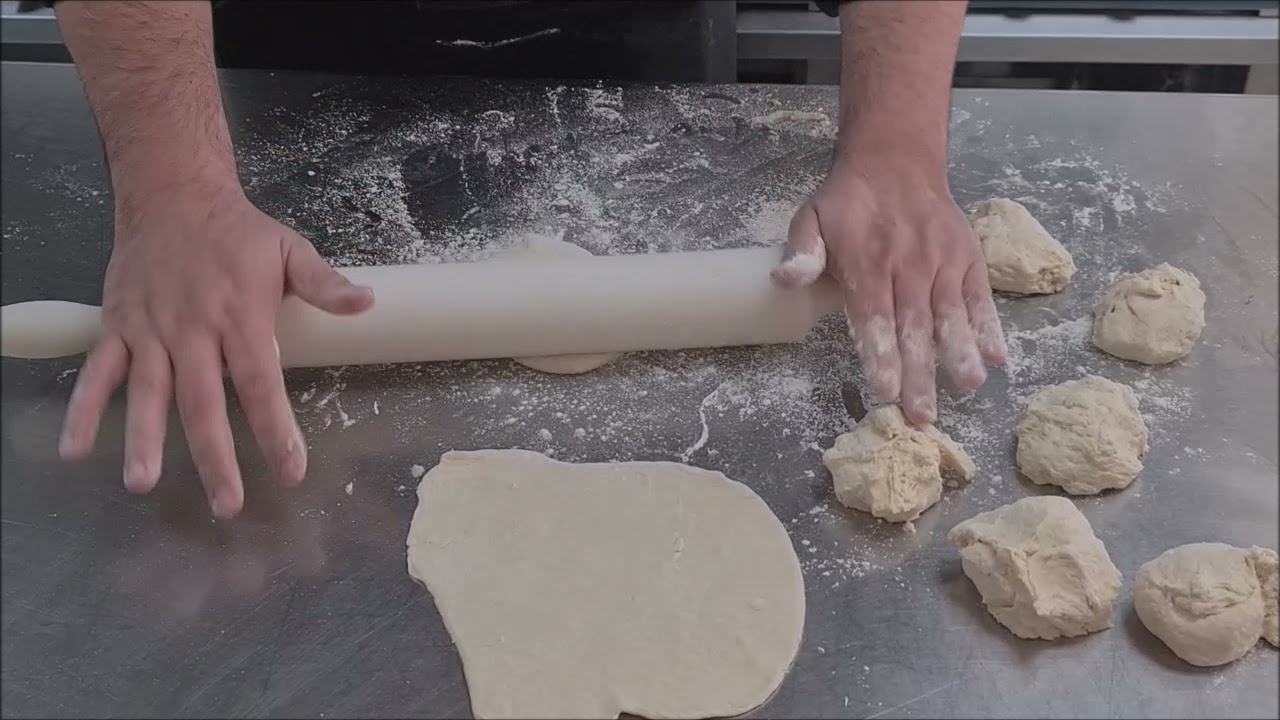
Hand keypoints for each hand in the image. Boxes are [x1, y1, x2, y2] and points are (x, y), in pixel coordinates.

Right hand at [58, 177, 373, 517]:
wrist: (172, 194)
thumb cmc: (237, 232)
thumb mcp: (290, 249)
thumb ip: (326, 283)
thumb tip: (369, 303)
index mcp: (240, 316)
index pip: (261, 384)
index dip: (276, 430)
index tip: (291, 470)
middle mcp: (192, 330)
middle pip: (204, 402)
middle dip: (214, 456)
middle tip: (226, 504)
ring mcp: (150, 330)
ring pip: (147, 392)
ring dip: (143, 438)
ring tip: (143, 483)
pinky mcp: (118, 327)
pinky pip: (98, 372)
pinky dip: (84, 409)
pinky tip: (75, 449)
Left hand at [774, 152, 1005, 425]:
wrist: (897, 160)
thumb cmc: (849, 201)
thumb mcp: (812, 217)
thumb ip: (801, 250)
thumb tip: (785, 279)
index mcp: (869, 263)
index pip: (875, 317)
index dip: (881, 354)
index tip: (886, 389)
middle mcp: (910, 266)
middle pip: (915, 328)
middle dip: (920, 374)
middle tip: (923, 415)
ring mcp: (943, 262)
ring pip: (951, 316)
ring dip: (961, 354)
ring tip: (969, 388)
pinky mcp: (968, 258)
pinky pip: (980, 296)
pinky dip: (990, 326)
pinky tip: (997, 357)